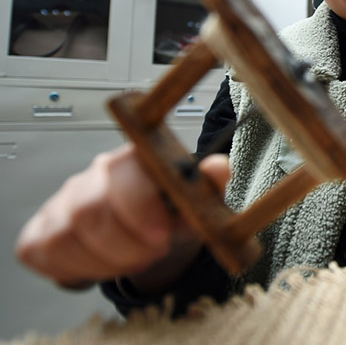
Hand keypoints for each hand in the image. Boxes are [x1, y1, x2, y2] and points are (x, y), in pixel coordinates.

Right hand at [15, 144, 229, 290]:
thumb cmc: (174, 213)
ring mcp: (63, 201)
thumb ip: (209, 185)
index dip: (138, 210)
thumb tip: (218, 167)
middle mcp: (94, 175)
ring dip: (104, 262)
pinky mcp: (42, 228)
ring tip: (133, 262)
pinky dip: (74, 270)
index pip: (121, 174)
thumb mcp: (199, 202)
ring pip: (64, 236)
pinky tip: (100, 266)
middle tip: (151, 255)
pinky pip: (42, 252)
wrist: (153, 233)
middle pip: (88, 210)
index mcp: (133, 160)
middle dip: (123, 246)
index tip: (161, 238)